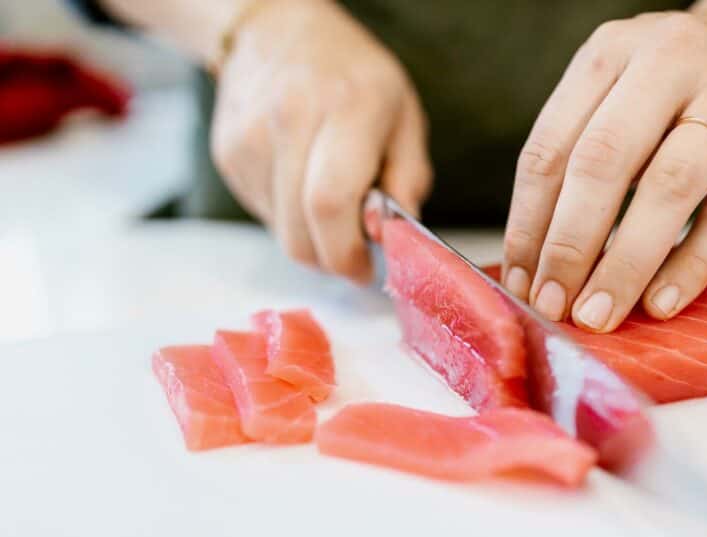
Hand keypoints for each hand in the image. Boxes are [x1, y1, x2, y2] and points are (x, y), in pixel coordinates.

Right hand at [212, 0, 430, 280]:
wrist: (277, 29)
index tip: (367, 268)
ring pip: (280, 232)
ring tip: (331, 205)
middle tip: (354, 254)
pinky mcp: (229, 154)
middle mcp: (290, 121)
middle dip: (332, 261)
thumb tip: (395, 237)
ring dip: (311, 239)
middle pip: (300, 233)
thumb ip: (408, 179)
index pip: (331, 204)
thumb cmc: (354, 76)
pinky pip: (263, 214)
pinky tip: (302, 184)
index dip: (348, 253)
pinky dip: (289, 218)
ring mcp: (250, 139)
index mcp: (347, 108)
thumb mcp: (404, 117)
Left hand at [503, 5, 706, 329]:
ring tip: (599, 313)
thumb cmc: (672, 86)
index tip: (519, 283)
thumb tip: (535, 265)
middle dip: (570, 245)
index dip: (529, 223)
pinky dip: (692, 264)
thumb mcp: (614, 92)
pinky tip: (661, 303)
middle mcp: (667, 64)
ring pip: (670, 187)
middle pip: (604, 162)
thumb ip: (576, 159)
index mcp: (609, 54)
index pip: (552, 147)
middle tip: (553, 305)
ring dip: (626, 261)